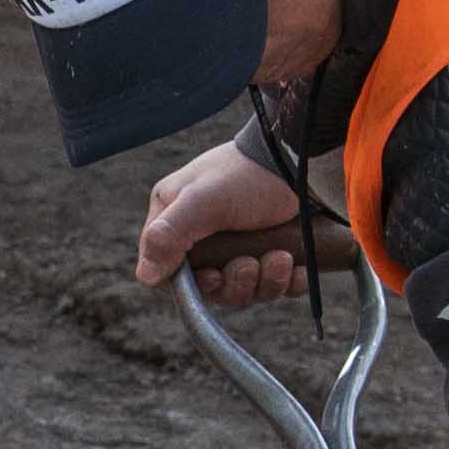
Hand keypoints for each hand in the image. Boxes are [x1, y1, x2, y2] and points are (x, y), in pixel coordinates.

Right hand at [139, 134, 306, 298]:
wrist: (303, 159)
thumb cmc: (247, 174)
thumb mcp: (202, 201)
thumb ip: (168, 235)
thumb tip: (145, 276)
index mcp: (177, 218)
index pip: (167, 270)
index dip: (191, 284)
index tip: (213, 276)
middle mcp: (205, 236)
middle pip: (212, 287)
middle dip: (235, 281)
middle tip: (251, 263)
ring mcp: (242, 246)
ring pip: (246, 288)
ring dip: (265, 281)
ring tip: (281, 257)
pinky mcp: (275, 252)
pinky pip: (277, 285)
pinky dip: (288, 281)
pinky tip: (297, 265)